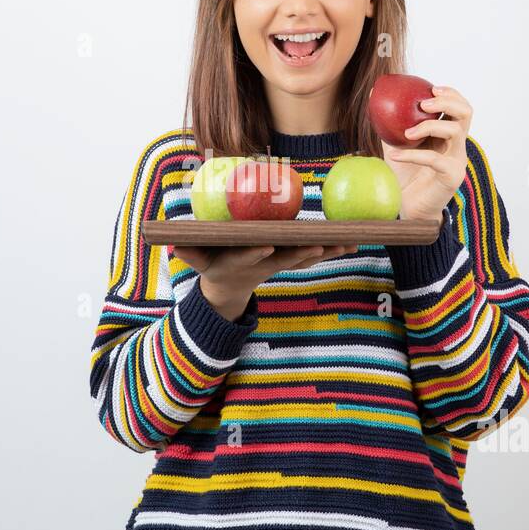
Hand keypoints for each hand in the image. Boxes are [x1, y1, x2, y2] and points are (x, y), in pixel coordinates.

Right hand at [171, 244, 358, 320]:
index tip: (266, 247)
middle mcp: (265, 264)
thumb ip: (188, 253)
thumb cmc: (212, 266)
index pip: (249, 257)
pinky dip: (333, 248)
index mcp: (241, 262)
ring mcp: (281, 263)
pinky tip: (355, 240)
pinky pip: (315, 253)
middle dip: (303, 254)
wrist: (230, 288)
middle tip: (319, 246)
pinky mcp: (293, 260)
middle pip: (287, 259)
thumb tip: (173, 244)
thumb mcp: (197, 262)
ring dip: (327, 251)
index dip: (257, 253)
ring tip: (348, 243)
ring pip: (306, 258)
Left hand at [371, 83, 470, 221]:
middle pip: (466, 113)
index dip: (451, 94)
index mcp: (448, 134)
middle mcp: (457, 145)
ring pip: (455, 132)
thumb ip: (388, 122)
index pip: (460, 107)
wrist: (407, 205)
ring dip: (429, 126)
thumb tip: (371, 95)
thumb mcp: (395, 143)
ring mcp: (457, 161)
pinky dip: (412, 155)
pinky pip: (435, 159)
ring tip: (406, 133)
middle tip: (424, 104)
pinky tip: (394, 155)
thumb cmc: (403, 174)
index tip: (432, 88)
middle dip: (447, 102)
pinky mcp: (451, 177)